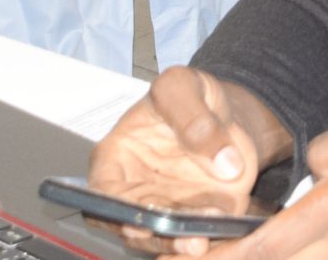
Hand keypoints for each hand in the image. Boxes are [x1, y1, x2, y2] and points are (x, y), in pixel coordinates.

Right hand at [86, 68, 268, 256]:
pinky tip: (223, 229)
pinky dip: (210, 235)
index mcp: (114, 157)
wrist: (225, 111)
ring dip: (184, 242)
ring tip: (205, 237)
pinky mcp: (196, 216)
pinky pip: (199, 233)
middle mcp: (136, 190)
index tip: (137, 222)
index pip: (102, 193)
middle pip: (135, 225)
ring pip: (167, 237)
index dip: (113, 212)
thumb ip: (195, 118)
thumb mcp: (185, 86)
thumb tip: (224, 161)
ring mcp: (167, 207)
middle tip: (185, 237)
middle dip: (158, 236)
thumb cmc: (190, 96)